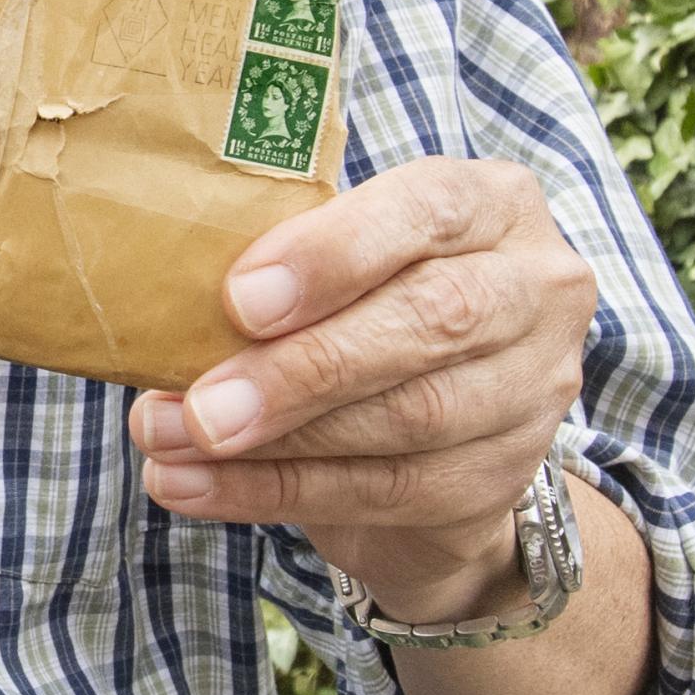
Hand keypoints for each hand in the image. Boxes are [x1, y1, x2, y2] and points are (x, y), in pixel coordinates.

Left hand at [129, 158, 594, 618]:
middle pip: (429, 322)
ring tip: (170, 441)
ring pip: (408, 418)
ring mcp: (536, 387)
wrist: (437, 425)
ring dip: (273, 441)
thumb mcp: (338, 257)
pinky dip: (276, 492)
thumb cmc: (363, 301)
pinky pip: (386, 490)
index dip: (332, 255)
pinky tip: (194, 487)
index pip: (426, 210)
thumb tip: (158, 296)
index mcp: (490, 202)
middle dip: (302, 368)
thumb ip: (281, 261)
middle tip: (200, 405)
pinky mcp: (503, 475)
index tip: (240, 298)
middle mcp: (536, 286)